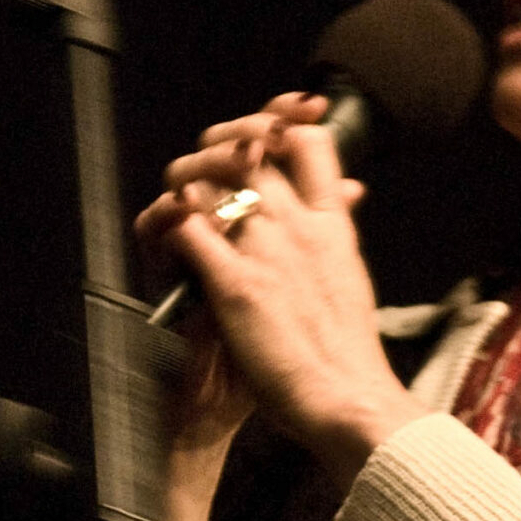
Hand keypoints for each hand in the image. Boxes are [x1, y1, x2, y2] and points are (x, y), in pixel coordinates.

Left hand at [141, 95, 423, 493]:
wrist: (349, 399)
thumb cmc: (347, 350)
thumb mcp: (349, 273)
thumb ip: (337, 226)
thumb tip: (349, 188)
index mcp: (331, 223)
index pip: (308, 141)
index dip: (277, 121)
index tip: (261, 133)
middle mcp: (299, 225)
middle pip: (249, 148)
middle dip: (218, 146)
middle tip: (204, 165)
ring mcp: (265, 251)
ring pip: (210, 180)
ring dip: (187, 181)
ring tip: (181, 201)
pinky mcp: (235, 286)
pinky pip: (189, 229)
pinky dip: (172, 224)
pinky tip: (171, 236)